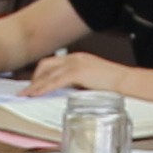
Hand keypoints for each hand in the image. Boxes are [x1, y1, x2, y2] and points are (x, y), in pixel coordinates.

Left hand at [35, 50, 150, 99]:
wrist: (126, 81)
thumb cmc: (115, 83)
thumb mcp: (93, 80)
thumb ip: (80, 83)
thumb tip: (70, 93)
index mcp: (79, 58)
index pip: (54, 63)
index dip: (42, 74)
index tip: (35, 84)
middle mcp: (75, 58)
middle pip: (46, 65)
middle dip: (35, 78)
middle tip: (27, 91)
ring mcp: (76, 64)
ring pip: (48, 73)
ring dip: (35, 85)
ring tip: (26, 95)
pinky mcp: (78, 73)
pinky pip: (54, 81)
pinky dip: (43, 88)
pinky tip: (36, 94)